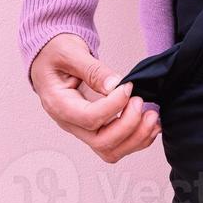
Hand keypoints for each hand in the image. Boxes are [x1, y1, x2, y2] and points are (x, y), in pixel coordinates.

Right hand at [29, 33, 159, 162]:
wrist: (50, 57)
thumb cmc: (55, 53)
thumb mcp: (70, 52)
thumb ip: (93, 69)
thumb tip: (115, 85)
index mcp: (58, 104)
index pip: (88, 117)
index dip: (114, 106)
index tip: (128, 88)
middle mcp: (69, 123)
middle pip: (102, 142)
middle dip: (128, 125)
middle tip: (140, 101)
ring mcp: (82, 129)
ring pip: (111, 150)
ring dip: (137, 137)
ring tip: (152, 115)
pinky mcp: (96, 129)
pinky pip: (117, 145)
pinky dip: (138, 138)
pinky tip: (150, 122)